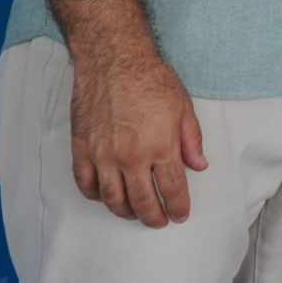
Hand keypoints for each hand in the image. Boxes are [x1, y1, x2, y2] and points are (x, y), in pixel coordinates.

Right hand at [68, 44, 206, 225]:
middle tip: (160, 221)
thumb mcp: (184, 107)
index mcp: (161, 147)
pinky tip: (106, 197)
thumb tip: (199, 166)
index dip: (178, 207)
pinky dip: (96, 196)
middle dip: (153, 216)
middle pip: (142, 201)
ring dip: (125, 211)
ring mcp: (103, 156)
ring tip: (135, 213)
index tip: (180, 215)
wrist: (113, 61)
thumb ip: (192, 141)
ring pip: (112, 199)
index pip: (172, 190)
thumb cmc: (151, 80)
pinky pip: (86, 184)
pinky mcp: (82, 149)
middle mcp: (131, 157)